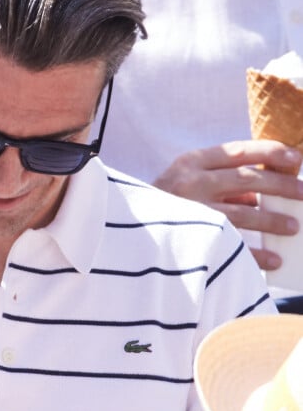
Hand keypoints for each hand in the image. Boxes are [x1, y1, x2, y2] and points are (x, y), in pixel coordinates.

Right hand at [154, 140, 302, 269]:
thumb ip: (219, 182)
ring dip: (272, 220)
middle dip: (281, 185)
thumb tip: (261, 192)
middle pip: (247, 179)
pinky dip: (255, 254)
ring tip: (294, 225)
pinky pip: (231, 246)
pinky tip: (275, 259)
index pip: (238, 151)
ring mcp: (190, 212)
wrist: (124, 233)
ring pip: (243, 213)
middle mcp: (190, 183)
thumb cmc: (164, 204)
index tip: (296, 158)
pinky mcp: (191, 240)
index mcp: (190, 163)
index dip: (270, 152)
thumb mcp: (185, 183)